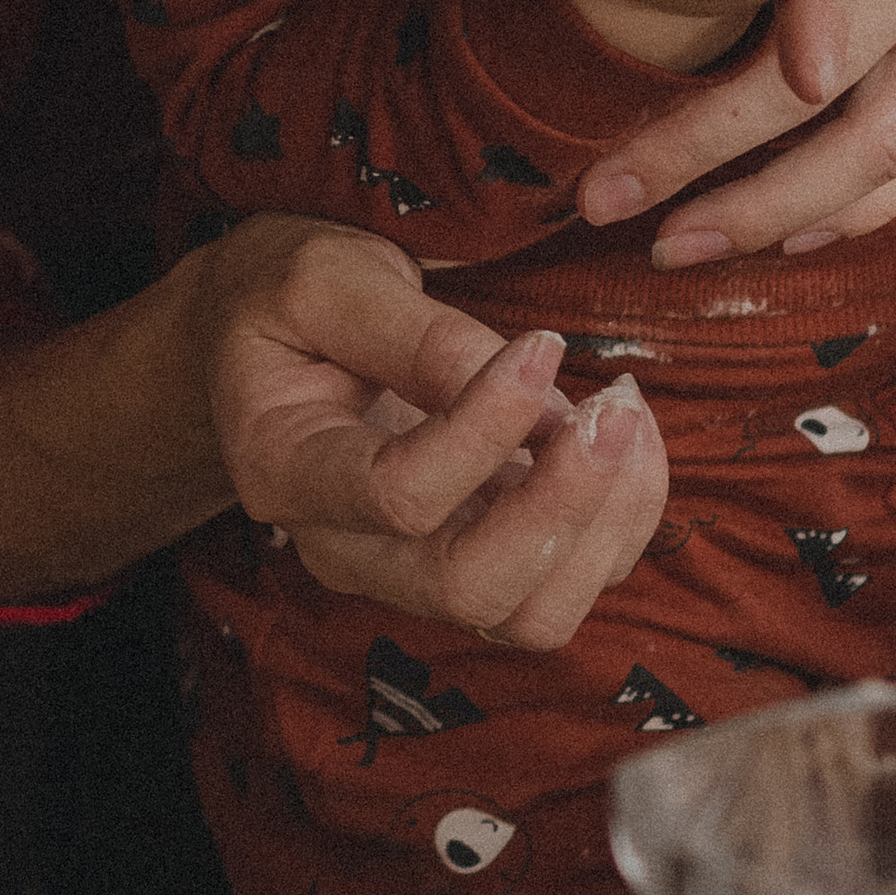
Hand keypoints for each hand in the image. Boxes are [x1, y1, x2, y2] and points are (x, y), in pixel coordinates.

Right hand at [193, 216, 668, 647]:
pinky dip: (619, 520)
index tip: (542, 346)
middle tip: (613, 409)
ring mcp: (410, 572)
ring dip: (604, 524)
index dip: (488, 429)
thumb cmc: (293, 300)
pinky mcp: (473, 564)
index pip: (399, 496)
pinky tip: (623, 434)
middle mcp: (346, 551)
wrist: (271, 340)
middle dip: (564, 505)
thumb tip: (532, 379)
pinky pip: (566, 586)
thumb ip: (421, 333)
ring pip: (531, 614)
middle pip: (470, 588)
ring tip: (624, 416)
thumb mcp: (331, 280)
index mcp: (288, 471)